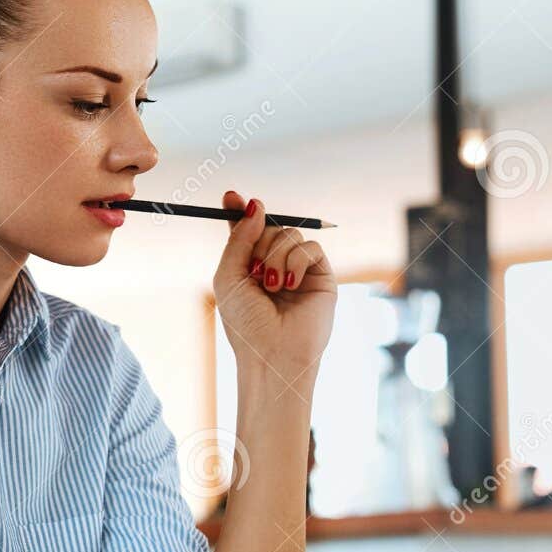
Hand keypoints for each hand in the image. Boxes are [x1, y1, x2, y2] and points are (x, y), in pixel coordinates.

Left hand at [212, 191, 337, 383]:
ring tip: (272, 286)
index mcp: (250, 267)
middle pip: (270, 226)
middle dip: (259, 242)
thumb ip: (239, 238)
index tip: (230, 197)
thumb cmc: (246, 323)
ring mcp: (300, 271)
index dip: (240, 211)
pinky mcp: (322, 277)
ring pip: (290, 234)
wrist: (273, 354)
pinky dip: (296, 262)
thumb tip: (256, 203)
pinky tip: (290, 285)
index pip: (248, 230)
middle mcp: (275, 265)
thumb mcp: (229, 277)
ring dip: (276, 256)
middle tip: (254, 269)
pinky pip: (311, 247)